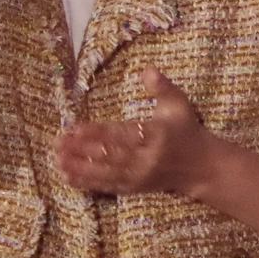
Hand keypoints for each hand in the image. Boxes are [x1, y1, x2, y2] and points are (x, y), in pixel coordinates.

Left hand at [53, 68, 214, 195]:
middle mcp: (146, 158)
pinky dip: (88, 183)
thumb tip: (147, 69)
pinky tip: (69, 177)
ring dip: (80, 168)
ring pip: (105, 173)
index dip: (97, 133)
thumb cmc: (187, 131)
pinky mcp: (135, 188)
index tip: (74, 129)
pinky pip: (108, 186)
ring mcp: (140, 176)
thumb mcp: (179, 104)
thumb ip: (162, 87)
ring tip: (57, 161)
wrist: (202, 167)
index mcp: (157, 135)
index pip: (121, 134)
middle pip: (109, 155)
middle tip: (56, 144)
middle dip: (81, 151)